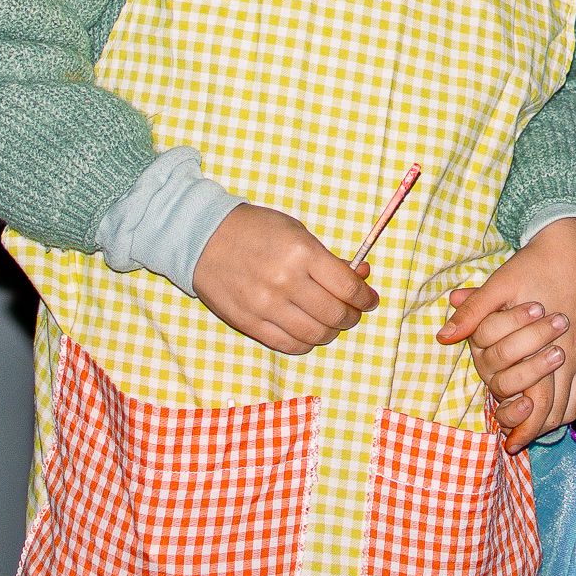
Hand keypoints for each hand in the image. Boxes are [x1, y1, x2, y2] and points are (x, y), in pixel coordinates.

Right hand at [197, 204, 374, 354]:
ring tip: (332, 323)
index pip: (348, 287)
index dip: (366, 298)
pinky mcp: (250, 324)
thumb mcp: (298, 232)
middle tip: (353, 312)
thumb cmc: (256, 230)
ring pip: (316, 335)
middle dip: (352, 316)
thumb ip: (329, 260)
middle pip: (335, 315)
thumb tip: (361, 278)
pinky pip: (289, 345)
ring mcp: (266, 306)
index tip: (370, 299)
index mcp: (302, 253)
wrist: (205, 238)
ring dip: (332, 332)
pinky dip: (307, 343)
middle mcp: (285, 282)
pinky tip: (310, 332)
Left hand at [440, 218, 575, 445]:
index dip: (524, 427)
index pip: (540, 401)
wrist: (575, 244)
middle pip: (558, 410)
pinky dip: (569, 402)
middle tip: (516, 443)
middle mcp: (574, 354)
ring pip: (575, 403)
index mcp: (548, 342)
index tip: (507, 443)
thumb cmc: (534, 265)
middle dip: (537, 431)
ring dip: (553, 419)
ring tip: (533, 429)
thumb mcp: (499, 284)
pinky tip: (554, 405)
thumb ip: (473, 313)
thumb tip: (443, 336)